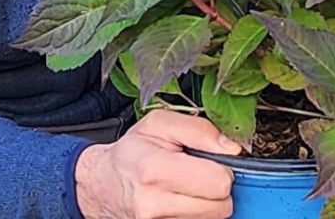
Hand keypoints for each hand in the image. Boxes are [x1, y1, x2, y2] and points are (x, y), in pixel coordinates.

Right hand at [74, 109, 241, 218]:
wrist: (102, 184)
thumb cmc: (132, 151)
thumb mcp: (159, 124)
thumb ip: (199, 129)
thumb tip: (232, 148)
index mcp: (156, 171)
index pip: (218, 182)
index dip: (222, 168)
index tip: (210, 161)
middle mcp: (155, 205)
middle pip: (221, 207)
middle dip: (217, 188)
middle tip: (199, 174)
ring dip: (207, 204)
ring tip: (188, 187)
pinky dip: (197, 214)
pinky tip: (182, 201)